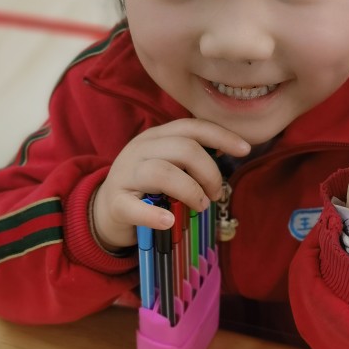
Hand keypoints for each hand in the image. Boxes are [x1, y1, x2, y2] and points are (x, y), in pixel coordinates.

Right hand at [91, 120, 249, 249]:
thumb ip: (190, 157)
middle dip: (209, 172)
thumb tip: (227, 152)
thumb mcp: (167, 164)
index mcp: (156, 137)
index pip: (192, 127)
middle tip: (215, 194)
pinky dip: (155, 215)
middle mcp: (139, 149)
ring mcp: (125, 175)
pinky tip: (169, 221)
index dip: (221, 136)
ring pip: (162, 172)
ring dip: (190, 191)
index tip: (245, 150)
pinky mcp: (115, 203)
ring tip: (200, 206)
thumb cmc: (146, 187)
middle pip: (183, 149)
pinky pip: (135, 207)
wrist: (104, 211)